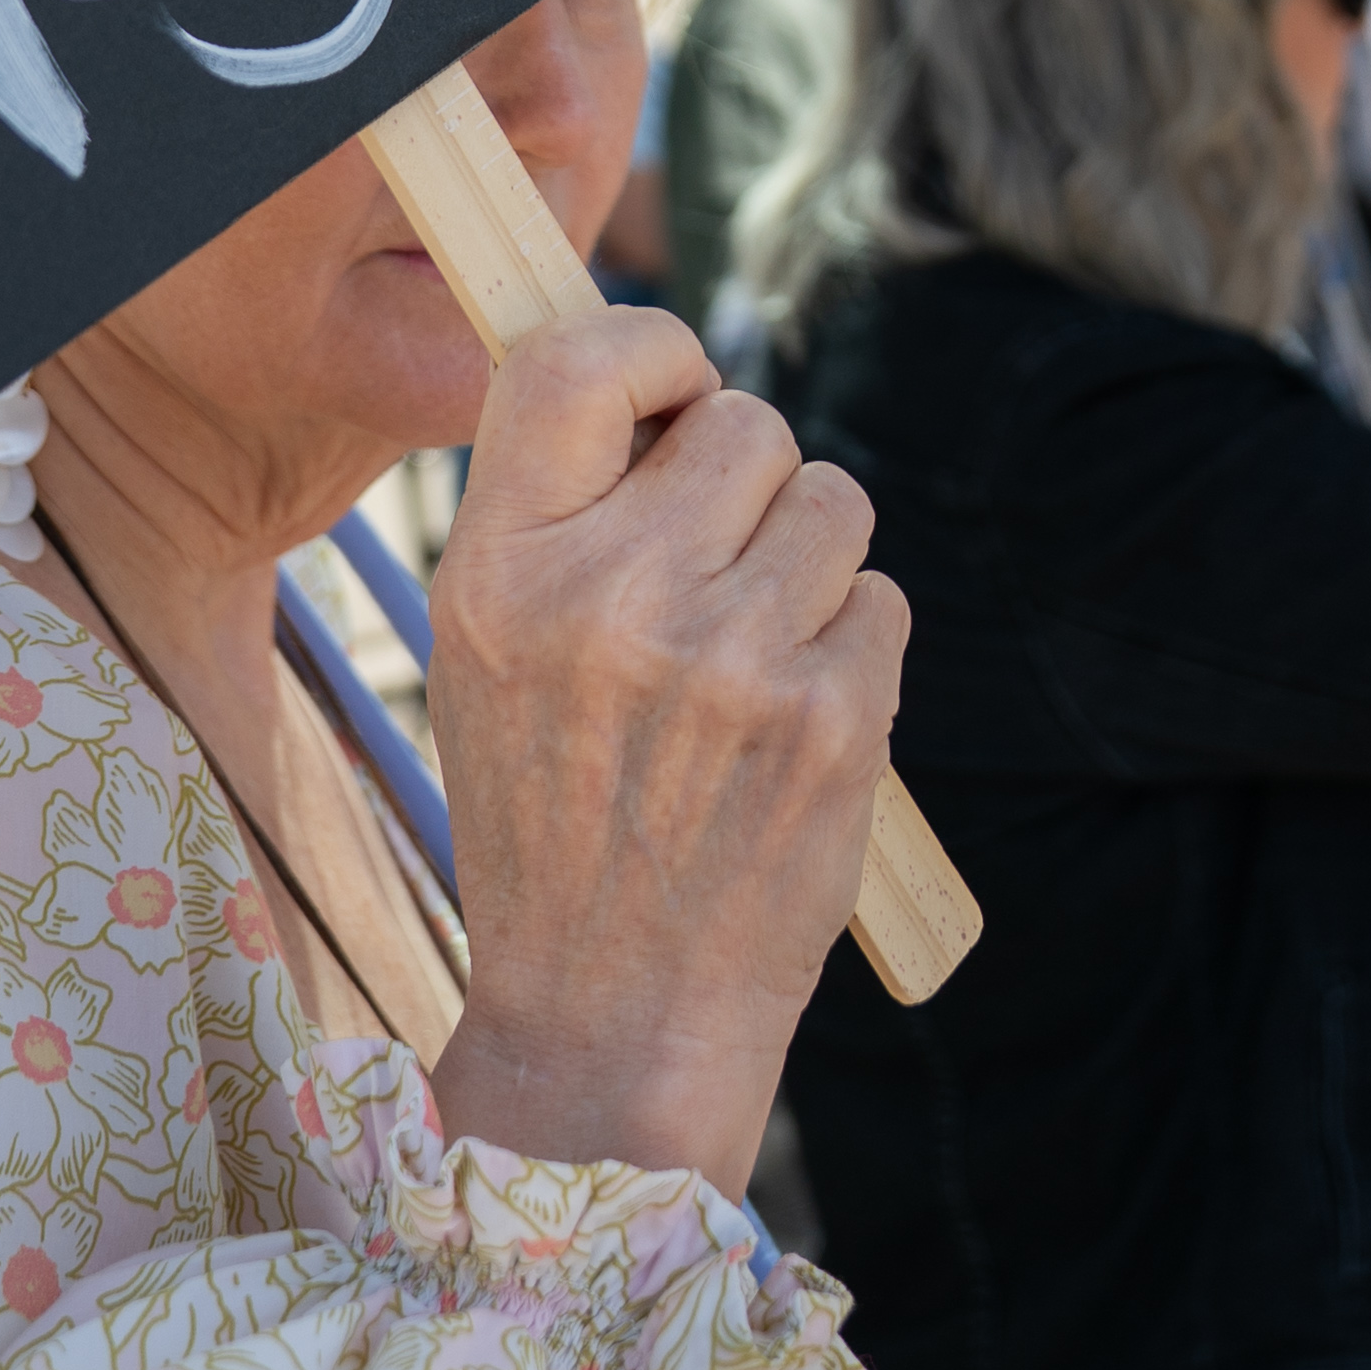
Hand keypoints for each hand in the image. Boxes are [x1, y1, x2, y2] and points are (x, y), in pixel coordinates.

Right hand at [426, 311, 902, 1188]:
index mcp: (499, 571)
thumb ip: (561, 510)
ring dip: (810, 564)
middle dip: (749, 483)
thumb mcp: (488, 653)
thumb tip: (671, 380)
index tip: (672, 403)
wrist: (612, 1017)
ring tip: (749, 660)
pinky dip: (854, 650)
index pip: (578, 359)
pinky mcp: (834, 719)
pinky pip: (882, 599)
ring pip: (832, 502)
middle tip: (713, 577)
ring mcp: (730, 660)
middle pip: (746, 422)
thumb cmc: (553, 815)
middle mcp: (609, 600)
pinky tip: (791, 727)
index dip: (652, 352)